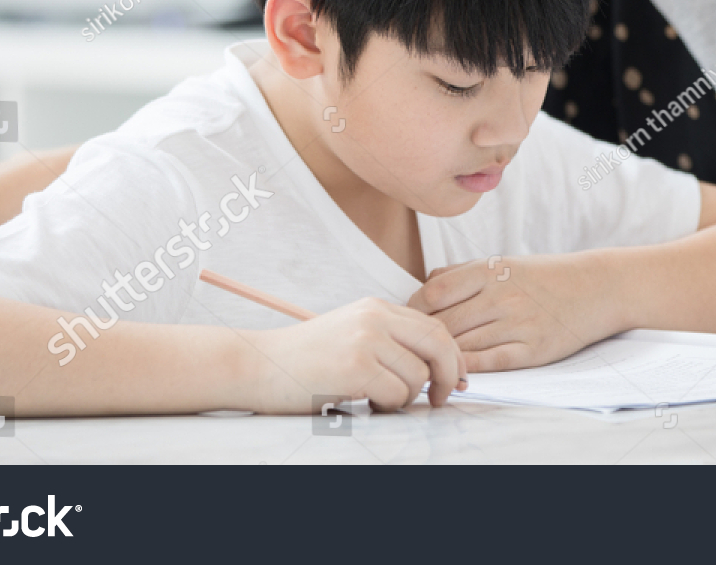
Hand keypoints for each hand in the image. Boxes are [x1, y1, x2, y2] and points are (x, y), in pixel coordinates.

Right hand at [246, 298, 465, 412]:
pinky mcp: (356, 368)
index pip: (435, 327)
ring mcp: (365, 341)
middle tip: (441, 398)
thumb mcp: (351, 333)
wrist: (258, 365)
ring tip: (379, 399)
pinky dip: (388, 407)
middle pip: (438, 345)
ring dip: (406, 398)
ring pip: (417, 377)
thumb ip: (389, 341)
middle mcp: (375, 318)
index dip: (454, 356)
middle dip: (448, 376)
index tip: (457, 378)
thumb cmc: (305, 358)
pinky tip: (366, 403)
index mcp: (377, 308)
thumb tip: (436, 369)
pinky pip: (396, 395)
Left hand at [408, 253, 618, 372]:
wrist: (597, 287)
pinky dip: (469, 368)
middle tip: (414, 346)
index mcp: (491, 269)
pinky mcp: (534, 349)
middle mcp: (502, 295)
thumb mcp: (504, 262)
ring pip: (463, 345)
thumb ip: (463, 271)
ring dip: (443, 356)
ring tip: (431, 361)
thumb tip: (424, 284)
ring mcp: (518, 323)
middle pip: (444, 322)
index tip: (409, 319)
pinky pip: (490, 363)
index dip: (413, 308)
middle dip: (424, 337)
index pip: (433, 292)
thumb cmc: (544, 276)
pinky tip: (458, 371)